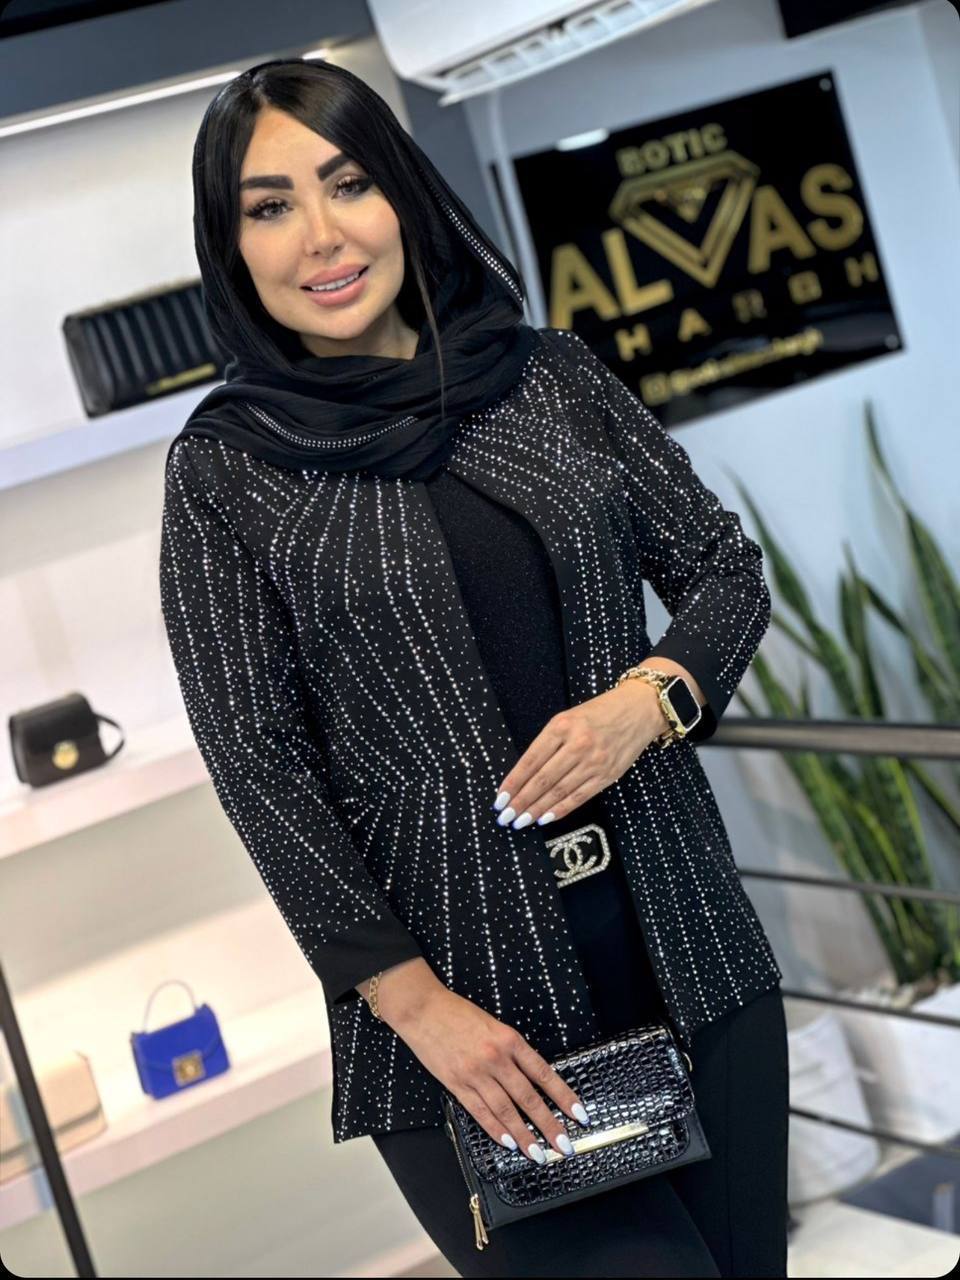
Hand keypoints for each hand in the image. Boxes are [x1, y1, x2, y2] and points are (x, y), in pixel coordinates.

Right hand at [389, 984, 590, 1161]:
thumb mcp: (494, 1025)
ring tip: (539, 1153)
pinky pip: (480, 1112)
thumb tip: (532, 1080)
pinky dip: (496, 1129)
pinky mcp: (457, 1084)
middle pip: (529, 1098)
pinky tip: (509, 1143)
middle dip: (550, 1125)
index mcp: (510, 1039)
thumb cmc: (458, 1013)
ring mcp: (476, 1073)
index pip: (544, 1074)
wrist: (423, 1008)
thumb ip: (512, 1051)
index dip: (564, 1097)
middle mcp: (496, 1058)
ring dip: (525, 1136)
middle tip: (564, 1145)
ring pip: (507, 1111)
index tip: (579, 1114)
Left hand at [493, 682, 667, 827]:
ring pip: (559, 792)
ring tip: (521, 820)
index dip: (513, 782)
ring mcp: (594, 761)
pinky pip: (579, 797)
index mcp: (562, 726)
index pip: (531, 760)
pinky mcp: (608, 775)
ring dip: (537, 809)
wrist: (639, 710)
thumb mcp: (568, 717)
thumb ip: (548, 742)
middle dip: (521, 801)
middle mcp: (578, 744)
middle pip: (543, 779)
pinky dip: (560, 810)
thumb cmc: (599, 712)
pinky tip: (545, 818)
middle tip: (506, 816)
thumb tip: (524, 775)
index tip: (500, 798)